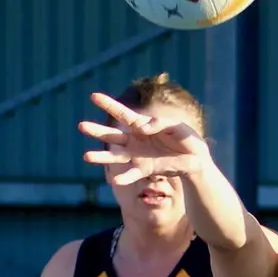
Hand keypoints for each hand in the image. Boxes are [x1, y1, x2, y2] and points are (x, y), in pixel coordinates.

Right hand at [79, 93, 210, 184]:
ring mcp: (137, 156)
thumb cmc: (187, 139)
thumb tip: (142, 128)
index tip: (93, 96)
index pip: (122, 113)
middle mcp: (135, 140)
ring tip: (86, 156)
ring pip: (115, 156)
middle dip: (97, 130)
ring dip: (101, 156)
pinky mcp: (145, 170)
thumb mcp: (177, 126)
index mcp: (142, 125)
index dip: (109, 104)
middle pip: (112, 135)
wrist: (196, 159)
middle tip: (81, 125)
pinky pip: (131, 174)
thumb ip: (160, 124)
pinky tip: (115, 180)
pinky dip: (124, 177)